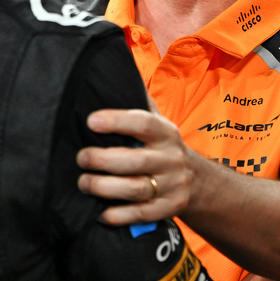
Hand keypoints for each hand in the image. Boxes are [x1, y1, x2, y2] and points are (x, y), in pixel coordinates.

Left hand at [76, 107, 202, 223]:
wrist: (199, 181)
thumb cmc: (162, 145)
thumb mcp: (158, 121)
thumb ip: (137, 100)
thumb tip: (114, 66)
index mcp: (165, 132)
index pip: (143, 123)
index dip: (117, 121)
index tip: (91, 121)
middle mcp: (171, 158)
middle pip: (137, 161)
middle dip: (104, 160)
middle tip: (80, 158)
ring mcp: (172, 185)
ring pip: (138, 188)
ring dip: (107, 188)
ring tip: (84, 183)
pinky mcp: (169, 209)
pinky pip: (144, 214)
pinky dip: (121, 215)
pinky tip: (102, 213)